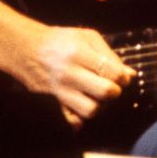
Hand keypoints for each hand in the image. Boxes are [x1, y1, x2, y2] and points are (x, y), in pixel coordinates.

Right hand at [16, 25, 136, 126]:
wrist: (26, 50)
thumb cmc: (61, 40)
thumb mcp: (86, 37)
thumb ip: (110, 55)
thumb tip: (130, 75)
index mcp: (79, 54)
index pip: (112, 73)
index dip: (123, 77)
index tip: (121, 75)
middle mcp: (70, 74)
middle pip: (105, 93)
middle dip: (115, 91)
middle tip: (111, 86)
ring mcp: (61, 90)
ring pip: (91, 110)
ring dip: (101, 106)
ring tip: (98, 96)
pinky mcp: (55, 101)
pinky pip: (72, 119)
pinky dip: (81, 120)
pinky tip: (83, 107)